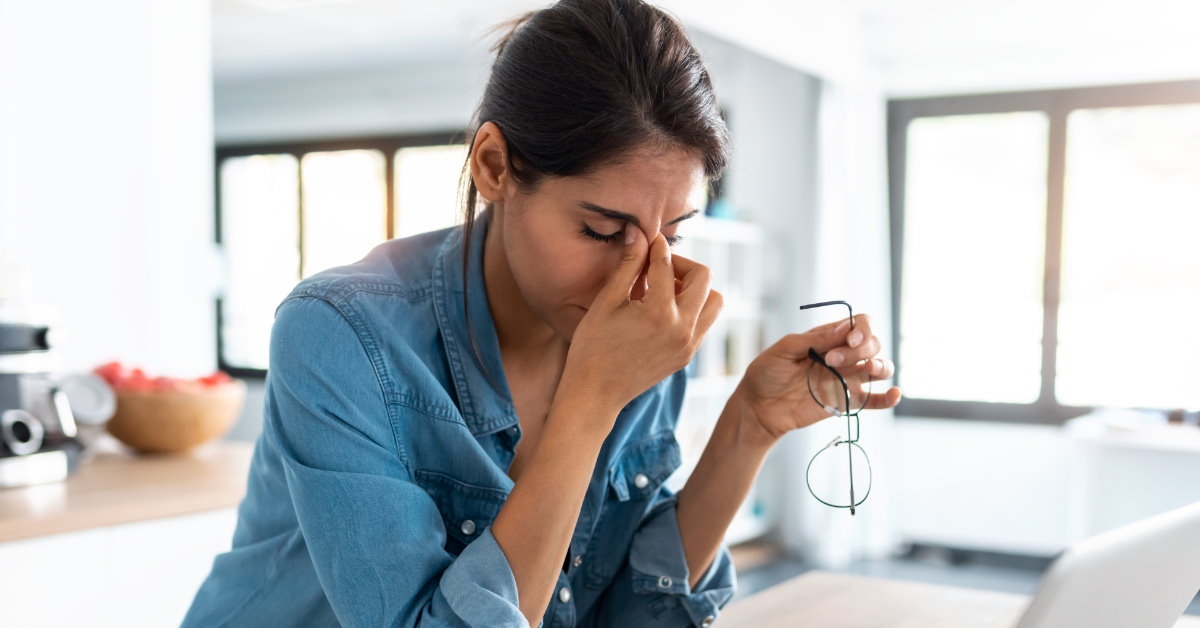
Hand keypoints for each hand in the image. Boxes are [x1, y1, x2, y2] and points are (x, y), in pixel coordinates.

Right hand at [561, 225, 722, 416]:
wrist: (595, 394)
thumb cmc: (592, 347)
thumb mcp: (606, 301)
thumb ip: (628, 265)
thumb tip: (638, 232)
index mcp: (660, 312)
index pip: (667, 264)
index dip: (655, 246)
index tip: (647, 238)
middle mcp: (683, 329)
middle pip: (704, 277)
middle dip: (682, 264)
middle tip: (657, 266)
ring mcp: (689, 345)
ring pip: (714, 301)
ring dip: (695, 288)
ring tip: (665, 289)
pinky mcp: (688, 356)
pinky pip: (705, 322)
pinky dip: (692, 308)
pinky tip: (663, 309)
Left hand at [735, 314, 901, 440]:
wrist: (758, 407)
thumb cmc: (767, 373)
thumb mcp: (784, 350)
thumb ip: (814, 339)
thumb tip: (844, 329)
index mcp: (828, 337)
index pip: (859, 325)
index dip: (861, 329)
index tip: (848, 339)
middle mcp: (843, 355)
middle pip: (872, 344)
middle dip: (860, 349)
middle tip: (832, 360)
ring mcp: (847, 378)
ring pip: (880, 367)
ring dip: (881, 365)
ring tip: (869, 369)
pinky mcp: (847, 402)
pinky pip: (875, 400)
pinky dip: (889, 397)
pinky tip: (894, 394)